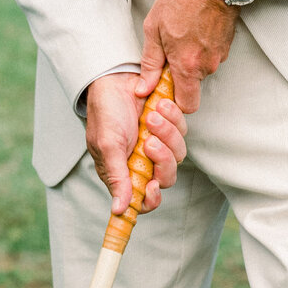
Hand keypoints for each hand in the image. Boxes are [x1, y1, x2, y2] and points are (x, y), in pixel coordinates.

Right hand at [85, 71, 187, 215]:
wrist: (116, 77)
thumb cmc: (105, 111)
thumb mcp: (107, 145)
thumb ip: (116, 177)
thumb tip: (119, 210)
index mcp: (124, 173)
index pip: (143, 200)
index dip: (151, 199)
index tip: (151, 186)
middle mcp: (143, 163)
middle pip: (166, 178)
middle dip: (162, 160)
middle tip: (149, 141)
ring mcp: (158, 145)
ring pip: (178, 154)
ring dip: (167, 134)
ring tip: (150, 116)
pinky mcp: (170, 128)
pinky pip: (182, 131)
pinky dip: (173, 118)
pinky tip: (158, 105)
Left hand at [137, 0, 236, 113]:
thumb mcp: (154, 28)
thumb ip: (150, 62)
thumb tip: (143, 87)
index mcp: (187, 65)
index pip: (187, 106)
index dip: (176, 102)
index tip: (165, 89)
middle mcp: (206, 66)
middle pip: (193, 85)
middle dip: (181, 74)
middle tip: (169, 51)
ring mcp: (219, 56)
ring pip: (201, 68)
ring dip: (191, 57)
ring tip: (182, 33)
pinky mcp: (226, 46)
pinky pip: (210, 55)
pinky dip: (201, 47)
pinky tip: (194, 28)